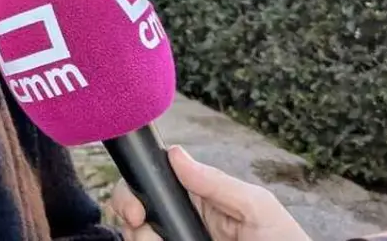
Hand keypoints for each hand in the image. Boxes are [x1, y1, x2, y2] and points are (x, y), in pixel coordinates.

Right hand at [110, 145, 310, 240]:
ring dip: (141, 237)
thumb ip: (216, 182)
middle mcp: (182, 224)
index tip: (136, 205)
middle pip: (135, 211)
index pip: (154, 184)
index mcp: (200, 201)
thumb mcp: (256, 209)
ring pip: (138, 236)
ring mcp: (179, 240)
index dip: (137, 189)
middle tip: (138, 223)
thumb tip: (175, 155)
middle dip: (129, 213)